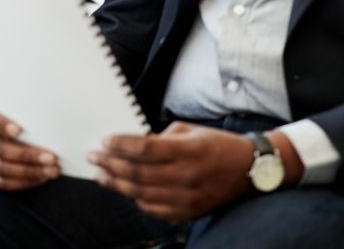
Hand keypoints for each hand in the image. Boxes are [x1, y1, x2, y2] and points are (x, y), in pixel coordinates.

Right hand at [0, 102, 59, 190]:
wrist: (24, 129)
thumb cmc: (24, 113)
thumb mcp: (22, 106)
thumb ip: (27, 109)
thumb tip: (49, 113)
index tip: (19, 131)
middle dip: (26, 154)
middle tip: (51, 157)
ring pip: (2, 168)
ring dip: (29, 171)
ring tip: (52, 170)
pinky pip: (4, 182)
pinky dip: (25, 181)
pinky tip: (42, 177)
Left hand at [89, 122, 257, 220]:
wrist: (249, 170)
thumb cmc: (217, 145)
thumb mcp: (190, 130)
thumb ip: (161, 138)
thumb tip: (133, 144)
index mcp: (188, 150)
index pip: (145, 149)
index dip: (121, 145)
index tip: (104, 140)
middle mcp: (187, 176)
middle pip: (138, 173)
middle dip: (111, 164)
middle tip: (94, 157)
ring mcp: (188, 197)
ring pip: (142, 193)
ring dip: (117, 184)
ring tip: (101, 174)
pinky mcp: (189, 212)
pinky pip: (155, 209)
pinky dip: (137, 200)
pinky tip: (125, 190)